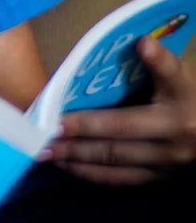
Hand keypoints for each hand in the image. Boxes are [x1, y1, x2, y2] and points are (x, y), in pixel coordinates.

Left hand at [42, 38, 195, 183]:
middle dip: (76, 138)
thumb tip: (141, 43)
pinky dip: (91, 173)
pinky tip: (69, 165)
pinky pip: (120, 179)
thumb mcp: (184, 77)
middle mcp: (170, 142)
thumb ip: (162, 63)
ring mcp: (165, 165)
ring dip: (77, 158)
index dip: (93, 119)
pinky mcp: (159, 178)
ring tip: (46, 153)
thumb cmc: (194, 97)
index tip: (59, 118)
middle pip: (116, 139)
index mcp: (176, 112)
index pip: (128, 116)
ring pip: (114, 162)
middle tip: (42, 135)